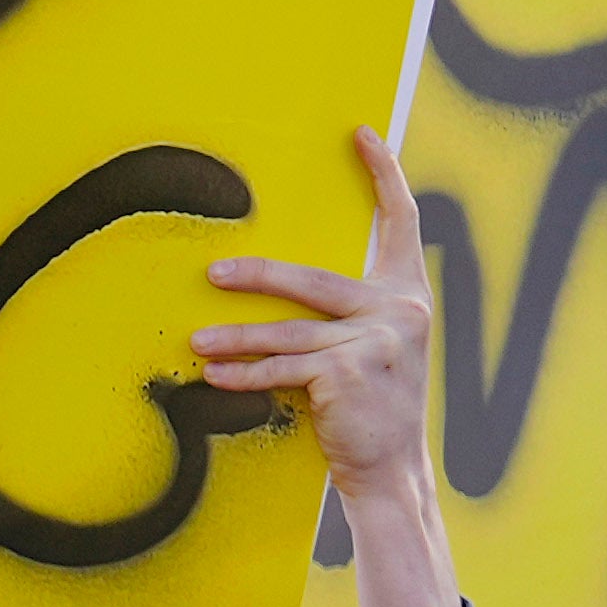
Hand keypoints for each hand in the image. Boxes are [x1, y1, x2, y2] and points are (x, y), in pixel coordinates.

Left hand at [189, 130, 457, 606]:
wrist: (394, 471)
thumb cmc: (376, 408)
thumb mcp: (380, 349)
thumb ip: (354, 313)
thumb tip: (291, 283)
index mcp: (408, 297)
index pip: (402, 224)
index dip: (385, 177)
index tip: (364, 135)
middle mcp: (399, 313)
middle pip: (316, 280)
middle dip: (260, 275)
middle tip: (215, 271)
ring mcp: (376, 343)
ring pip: (290, 332)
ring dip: (237, 337)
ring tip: (197, 339)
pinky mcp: (348, 374)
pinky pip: (284, 369)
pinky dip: (245, 374)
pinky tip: (214, 374)